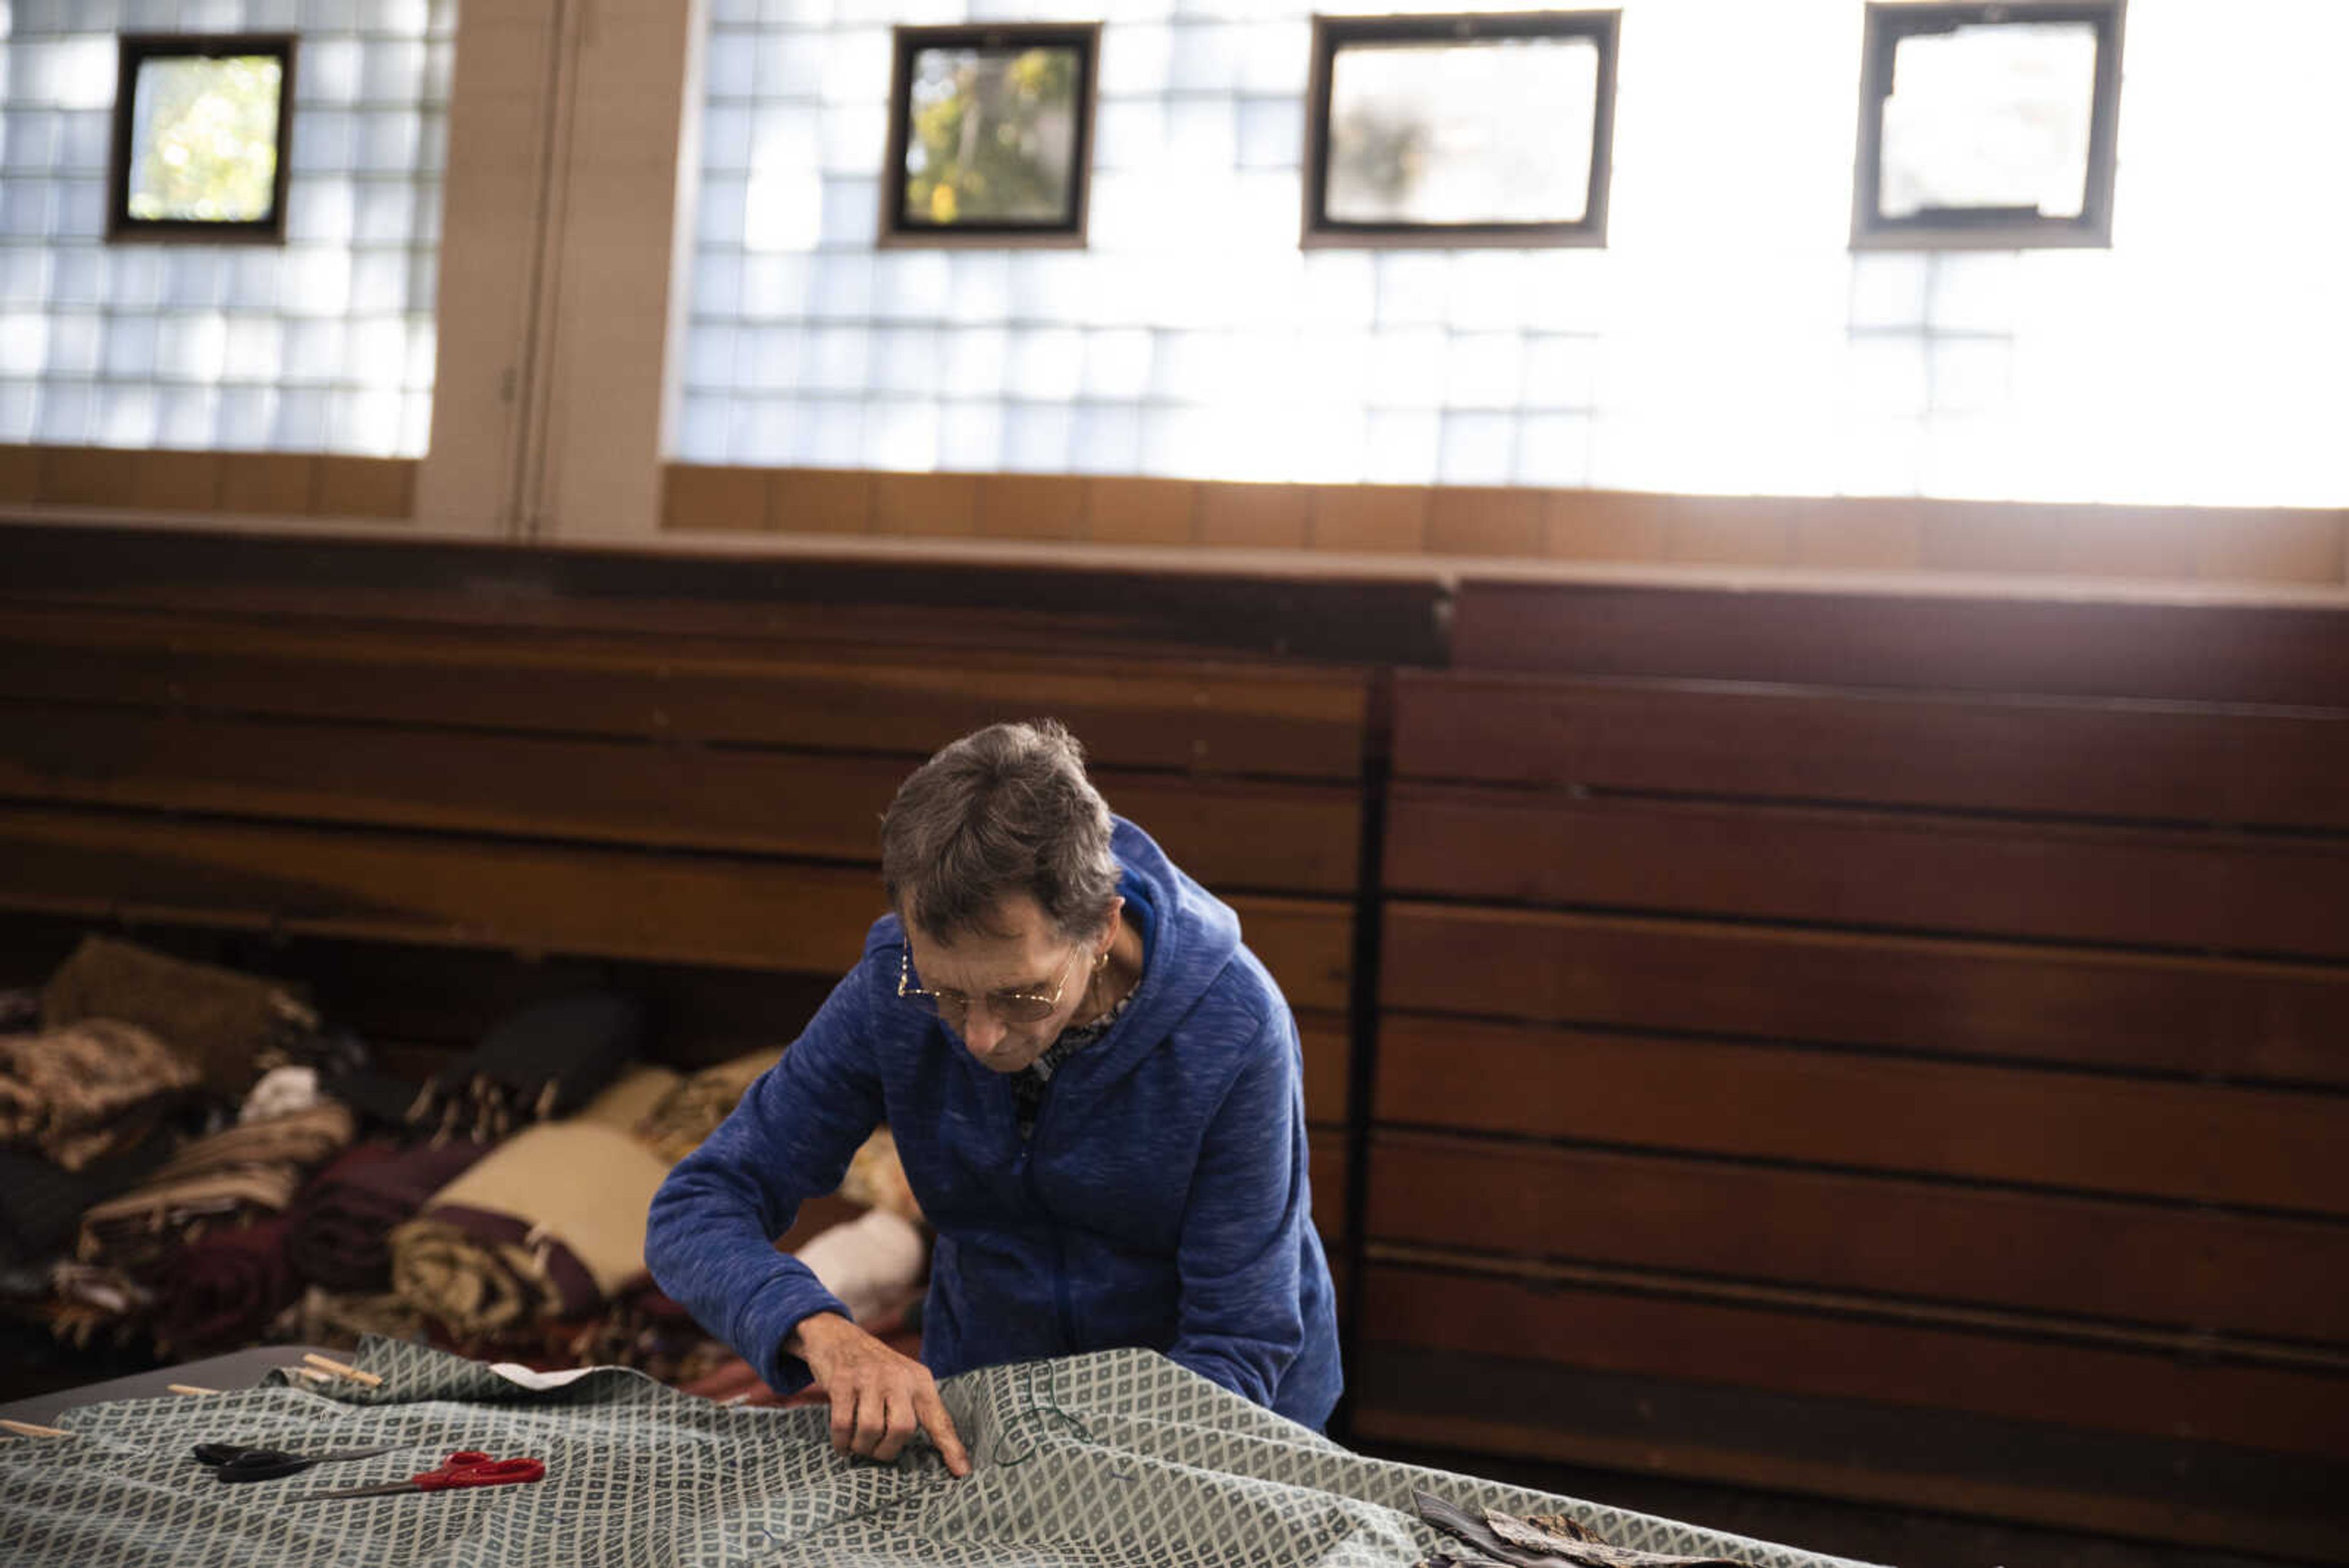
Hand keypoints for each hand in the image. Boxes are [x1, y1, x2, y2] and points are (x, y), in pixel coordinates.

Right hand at [788, 1312, 971, 1477]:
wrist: (838, 1336)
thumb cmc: (876, 1369)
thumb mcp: (904, 1378)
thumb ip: (916, 1406)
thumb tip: (931, 1450)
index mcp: (920, 1380)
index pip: (939, 1419)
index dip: (950, 1447)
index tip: (962, 1473)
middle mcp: (898, 1377)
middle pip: (902, 1429)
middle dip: (887, 1450)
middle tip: (878, 1451)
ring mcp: (868, 1377)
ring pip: (871, 1429)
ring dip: (863, 1447)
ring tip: (858, 1446)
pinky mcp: (842, 1382)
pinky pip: (843, 1425)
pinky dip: (842, 1443)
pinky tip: (843, 1445)